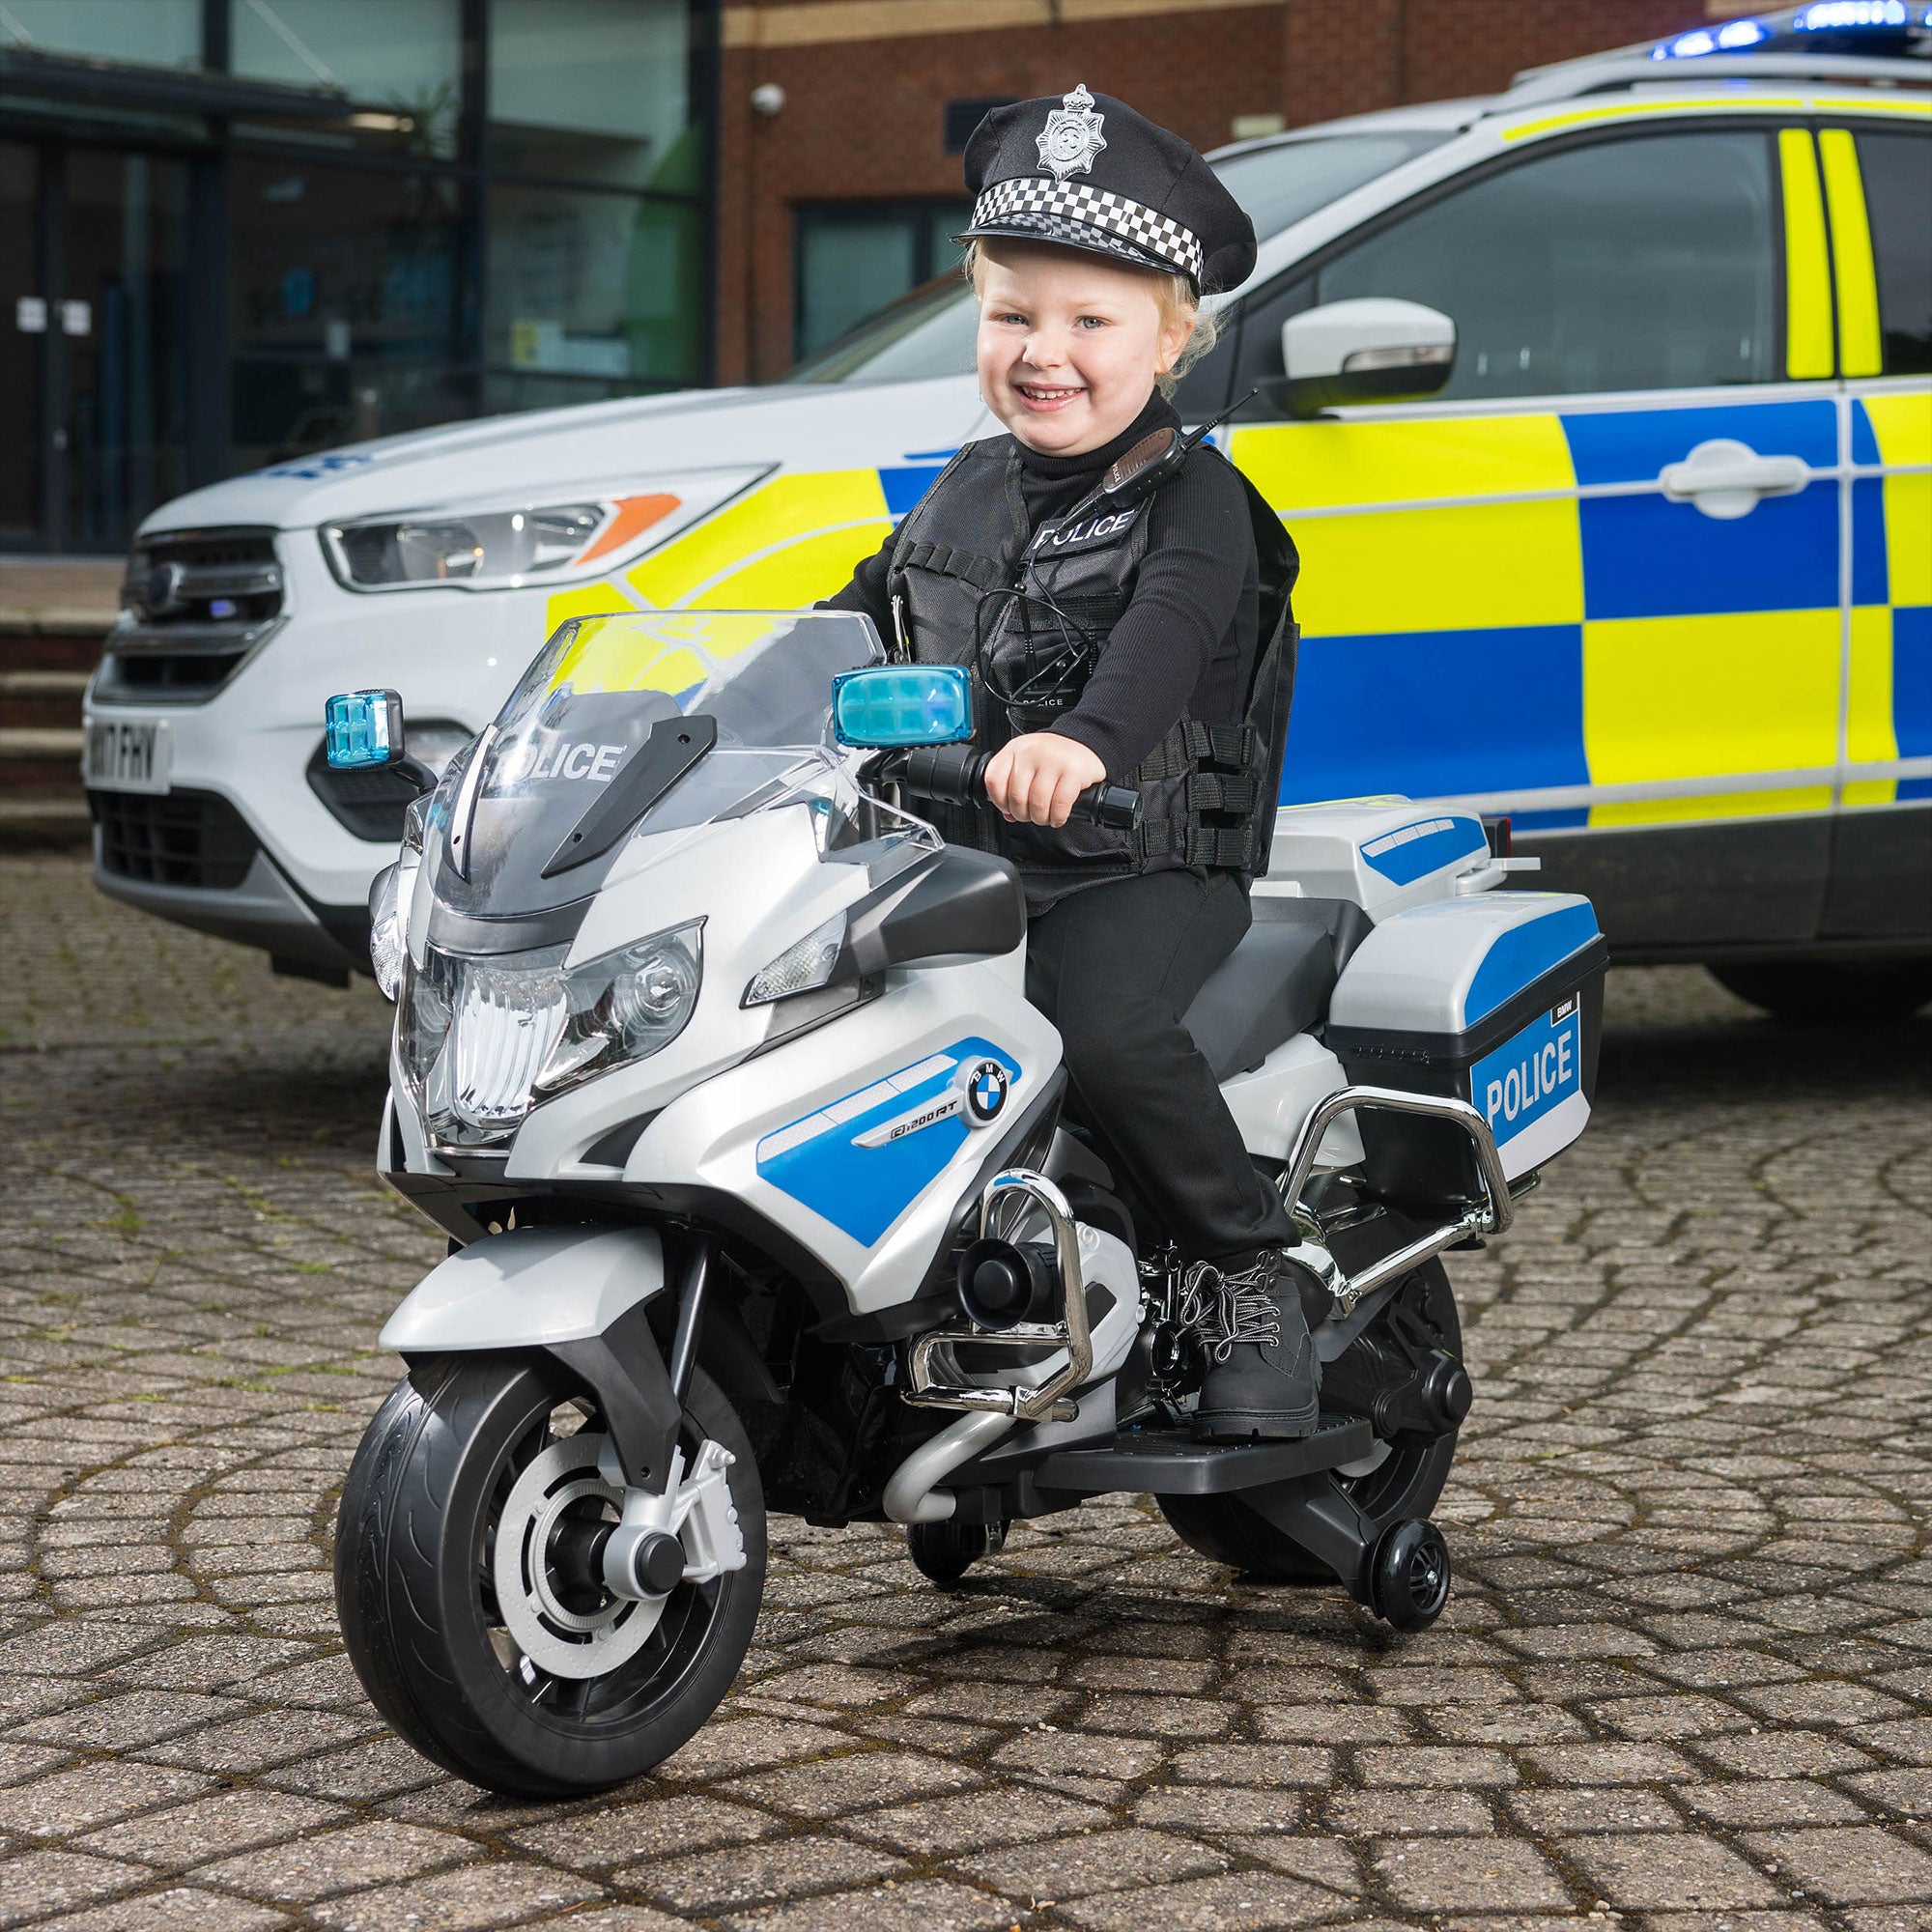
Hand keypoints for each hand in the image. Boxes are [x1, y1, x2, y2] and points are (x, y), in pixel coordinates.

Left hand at [982, 732, 1107, 827]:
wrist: (1084, 742)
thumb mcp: (1026, 763)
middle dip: (1024, 815)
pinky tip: (1058, 816)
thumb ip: (1012, 785)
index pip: (994, 781)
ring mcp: (1052, 760)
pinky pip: (1059, 804)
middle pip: (1017, 797)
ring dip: (1041, 818)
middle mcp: (1031, 752)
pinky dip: (1058, 817)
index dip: (999, 802)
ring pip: (1037, 803)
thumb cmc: (1053, 757)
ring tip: (1046, 817)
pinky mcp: (1073, 771)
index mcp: (1014, 749)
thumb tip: (1008, 814)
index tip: (1009, 808)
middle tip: (1032, 815)